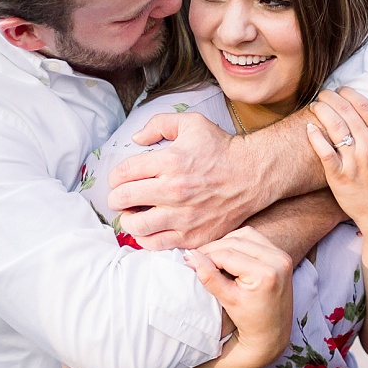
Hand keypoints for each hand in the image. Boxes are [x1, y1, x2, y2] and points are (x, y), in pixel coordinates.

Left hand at [107, 112, 256, 248]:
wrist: (253, 174)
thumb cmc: (221, 149)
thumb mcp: (192, 123)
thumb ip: (159, 124)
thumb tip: (135, 137)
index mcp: (170, 162)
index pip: (124, 172)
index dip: (115, 177)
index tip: (118, 180)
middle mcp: (174, 190)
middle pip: (124, 198)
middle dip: (116, 198)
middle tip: (120, 198)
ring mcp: (184, 216)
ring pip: (137, 225)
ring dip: (128, 219)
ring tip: (132, 215)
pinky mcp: (193, 235)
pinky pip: (157, 244)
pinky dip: (146, 238)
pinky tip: (149, 229)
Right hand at [184, 226, 292, 359]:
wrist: (272, 331)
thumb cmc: (249, 320)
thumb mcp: (227, 299)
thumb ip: (209, 276)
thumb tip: (190, 256)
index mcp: (265, 273)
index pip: (227, 255)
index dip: (206, 256)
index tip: (189, 260)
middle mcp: (278, 260)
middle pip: (236, 242)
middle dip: (213, 248)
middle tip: (196, 256)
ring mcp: (282, 256)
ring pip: (246, 235)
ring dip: (226, 242)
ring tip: (211, 255)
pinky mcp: (281, 255)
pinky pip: (256, 239)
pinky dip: (239, 242)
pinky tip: (227, 253)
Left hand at [306, 88, 367, 240]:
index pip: (365, 106)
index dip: (350, 94)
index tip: (342, 89)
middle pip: (346, 112)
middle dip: (332, 98)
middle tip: (324, 93)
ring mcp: (354, 162)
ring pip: (334, 127)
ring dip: (322, 111)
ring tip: (315, 105)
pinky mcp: (339, 176)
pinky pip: (324, 151)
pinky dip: (315, 137)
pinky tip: (309, 127)